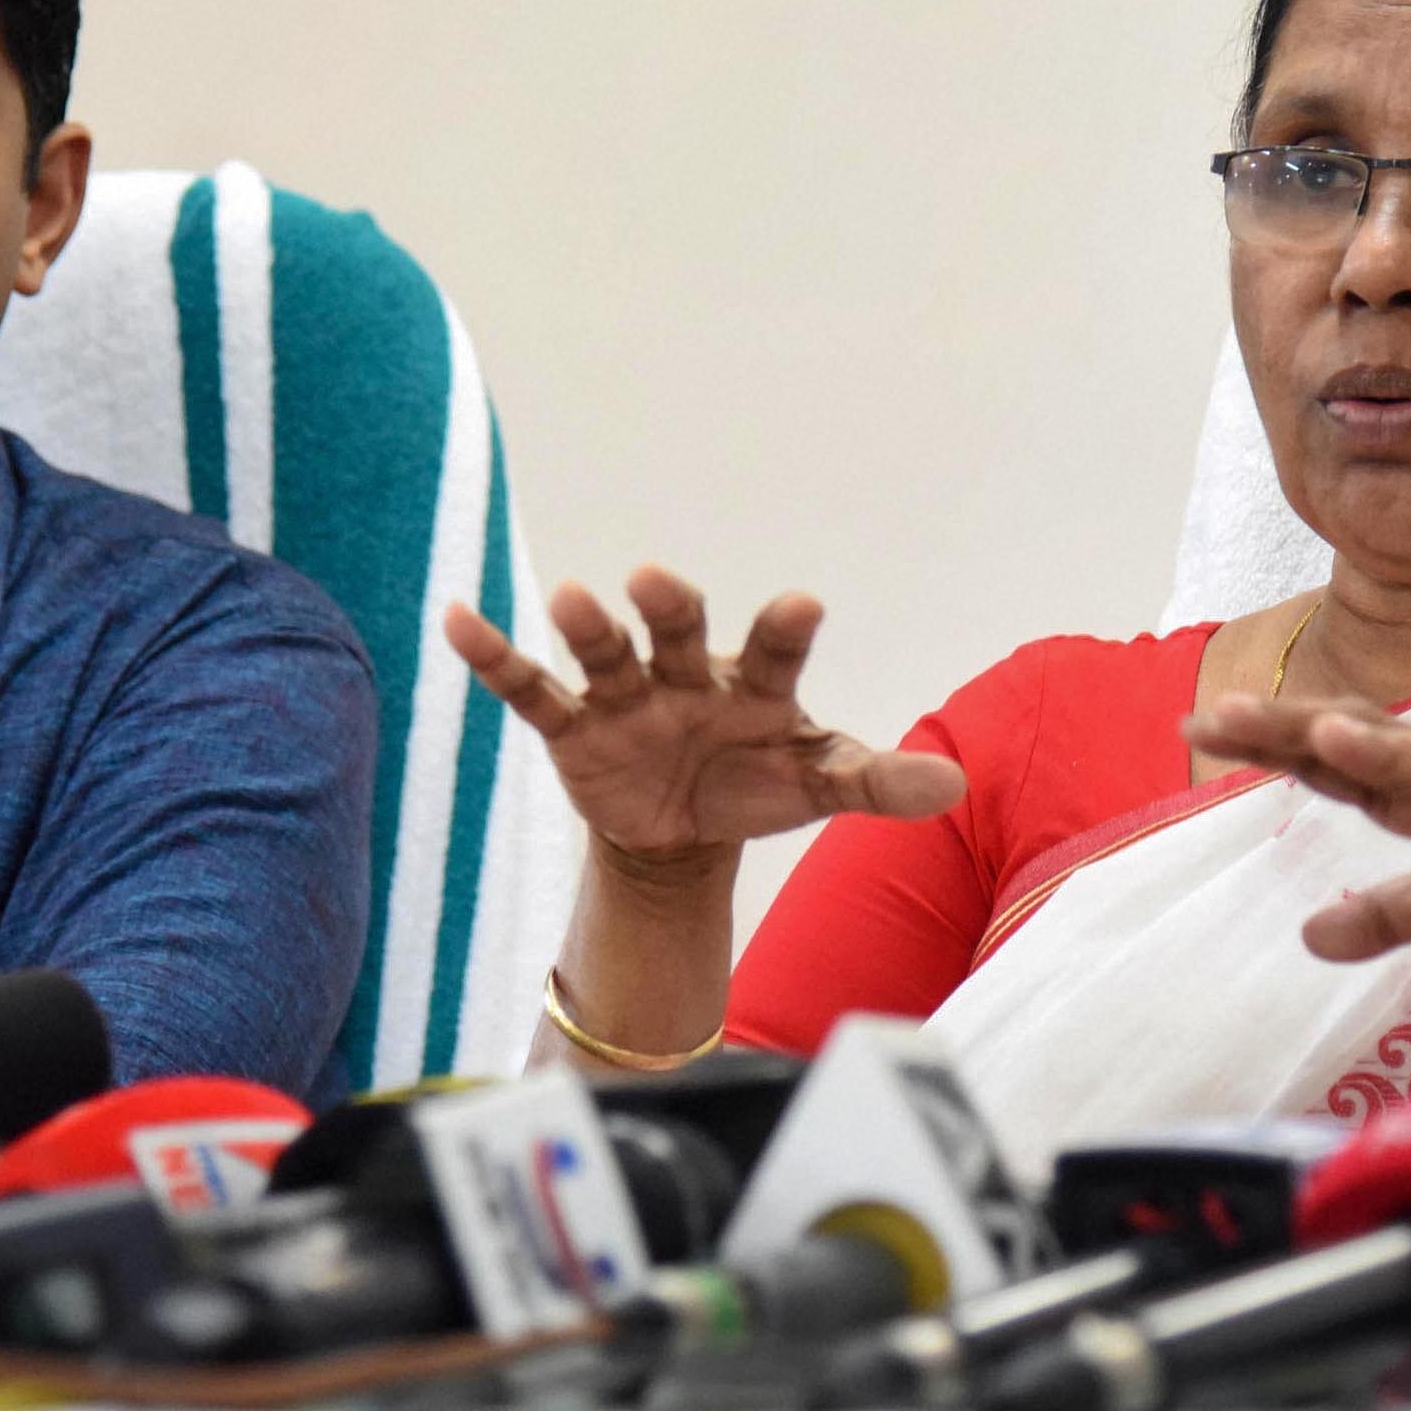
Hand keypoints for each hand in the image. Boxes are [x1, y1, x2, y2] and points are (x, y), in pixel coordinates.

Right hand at [443, 565, 965, 878]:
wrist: (683, 829)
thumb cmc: (759, 782)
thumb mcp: (818, 785)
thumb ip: (875, 782)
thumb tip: (953, 787)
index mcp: (757, 684)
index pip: (776, 651)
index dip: (785, 630)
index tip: (802, 606)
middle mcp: (688, 674)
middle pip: (678, 630)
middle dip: (669, 605)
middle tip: (653, 580)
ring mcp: (627, 697)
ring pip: (604, 652)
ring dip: (585, 626)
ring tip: (571, 597)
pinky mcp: (574, 728)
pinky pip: (530, 691)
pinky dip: (494, 657)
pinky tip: (457, 620)